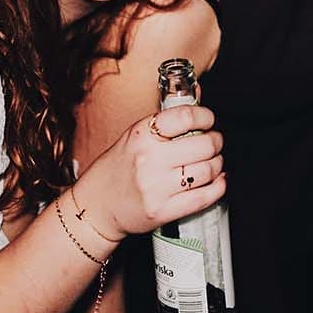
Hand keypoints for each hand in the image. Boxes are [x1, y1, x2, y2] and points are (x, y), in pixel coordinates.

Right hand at [72, 104, 225, 236]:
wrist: (95, 206)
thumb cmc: (117, 170)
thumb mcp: (133, 137)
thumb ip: (164, 123)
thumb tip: (197, 101)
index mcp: (142, 135)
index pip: (185, 116)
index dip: (205, 117)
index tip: (209, 121)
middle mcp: (149, 159)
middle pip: (204, 145)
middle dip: (216, 142)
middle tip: (214, 143)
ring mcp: (156, 187)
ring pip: (208, 171)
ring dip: (217, 165)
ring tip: (213, 162)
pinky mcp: (163, 211)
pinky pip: (204, 197)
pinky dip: (218, 187)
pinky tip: (217, 181)